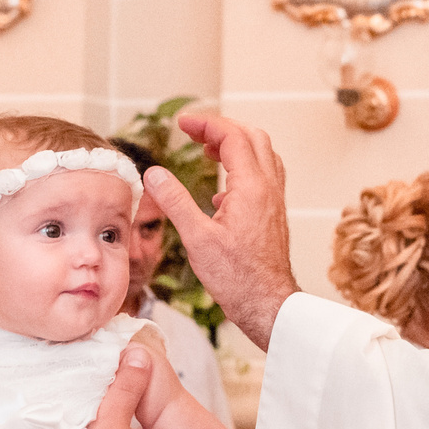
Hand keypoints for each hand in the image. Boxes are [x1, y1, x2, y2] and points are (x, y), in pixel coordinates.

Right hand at [142, 114, 297, 349]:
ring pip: (262, 155)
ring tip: (208, 151)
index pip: (232, 137)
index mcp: (251, 187)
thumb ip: (175, 201)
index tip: (182, 124)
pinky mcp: (273, 215)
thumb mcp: (197, 239)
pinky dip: (243, 169)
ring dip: (236, 145)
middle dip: (222, 128)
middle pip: (252, 137)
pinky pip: (263, 177)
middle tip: (194, 132)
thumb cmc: (237, 278)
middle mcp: (268, 188)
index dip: (206, 125)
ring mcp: (274, 201)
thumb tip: (154, 174)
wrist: (268, 303)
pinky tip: (221, 192)